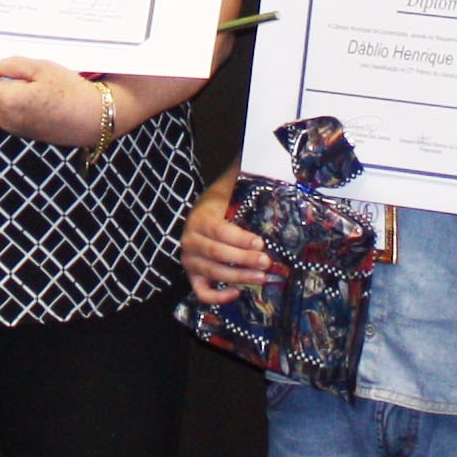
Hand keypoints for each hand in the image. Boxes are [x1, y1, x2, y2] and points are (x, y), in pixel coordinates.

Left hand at [0, 57, 111, 150]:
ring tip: (14, 86)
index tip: (1, 65)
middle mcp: (7, 119)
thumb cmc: (71, 90)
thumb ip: (13, 65)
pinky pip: (5, 121)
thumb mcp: (42, 68)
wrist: (93, 118)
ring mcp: (15, 130)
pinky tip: (26, 98)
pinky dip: (6, 109)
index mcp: (9, 101)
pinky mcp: (25, 134)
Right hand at [179, 176, 282, 305]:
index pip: (219, 231)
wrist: (204, 214)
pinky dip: (217, 297)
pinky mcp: (193, 276)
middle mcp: (190, 240)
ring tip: (262, 277)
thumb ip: (244, 176)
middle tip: (267, 262)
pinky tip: (237, 293)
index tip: (261, 241)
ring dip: (238, 276)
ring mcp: (190, 260)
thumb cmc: (225, 203)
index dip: (240, 238)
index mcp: (200, 218)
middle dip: (244, 259)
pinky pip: (201, 292)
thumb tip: (266, 159)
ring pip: (212, 273)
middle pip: (217, 253)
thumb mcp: (231, 189)